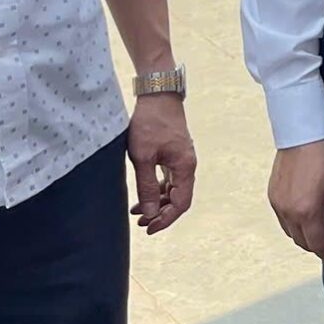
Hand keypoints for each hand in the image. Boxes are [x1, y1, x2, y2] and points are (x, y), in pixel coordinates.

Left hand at [127, 94, 196, 232]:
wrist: (158, 95)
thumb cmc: (150, 123)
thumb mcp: (142, 157)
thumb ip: (146, 186)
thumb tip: (151, 212)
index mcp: (185, 167)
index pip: (181, 203)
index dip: (166, 219)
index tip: (148, 228)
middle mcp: (187, 165)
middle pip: (178, 199)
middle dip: (160, 213)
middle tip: (140, 223)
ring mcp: (181, 159)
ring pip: (173, 190)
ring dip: (157, 202)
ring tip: (136, 210)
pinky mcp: (174, 154)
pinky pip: (168, 179)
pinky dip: (156, 189)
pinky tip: (142, 194)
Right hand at [268, 136, 323, 261]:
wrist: (302, 131)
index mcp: (307, 210)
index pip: (317, 243)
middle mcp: (288, 211)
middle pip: (301, 241)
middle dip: (316, 246)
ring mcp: (277, 203)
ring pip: (290, 232)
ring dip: (303, 235)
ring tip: (318, 230)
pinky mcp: (272, 194)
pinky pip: (281, 219)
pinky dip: (292, 223)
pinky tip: (305, 215)